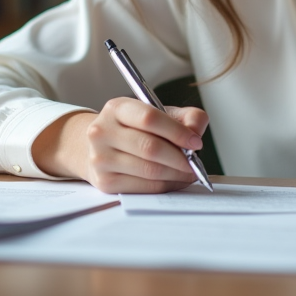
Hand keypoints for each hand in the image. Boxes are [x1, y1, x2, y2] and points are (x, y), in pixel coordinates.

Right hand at [33, 98, 207, 193]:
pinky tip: (173, 179)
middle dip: (180, 158)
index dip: (177, 132)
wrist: (99, 147)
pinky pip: (144, 187)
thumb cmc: (133, 129)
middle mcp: (103, 131)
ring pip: (149, 170)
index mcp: (117, 108)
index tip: (196, 142)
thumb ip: (185, 116)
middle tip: (195, 163)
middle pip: (150, 148)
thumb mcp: (158, 113)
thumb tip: (196, 131)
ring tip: (188, 172)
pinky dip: (166, 185)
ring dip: (176, 174)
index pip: (149, 118)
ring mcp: (101, 158)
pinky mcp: (104, 182)